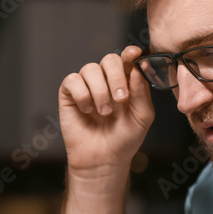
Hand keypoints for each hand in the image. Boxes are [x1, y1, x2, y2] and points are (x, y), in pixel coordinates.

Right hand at [58, 46, 154, 178]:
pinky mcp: (69, 94)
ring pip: (90, 68)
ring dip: (100, 91)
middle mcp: (106, 80)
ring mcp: (87, 85)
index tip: (134, 55)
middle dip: (116, 76)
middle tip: (121, 99)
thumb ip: (142, 92)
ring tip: (104, 112)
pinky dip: (82, 95)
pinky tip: (87, 111)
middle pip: (109, 59)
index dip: (130, 54)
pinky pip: (73, 80)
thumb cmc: (125, 139)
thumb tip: (139, 67)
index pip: (128, 59)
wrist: (103, 159)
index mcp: (127, 81)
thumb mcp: (142, 117)